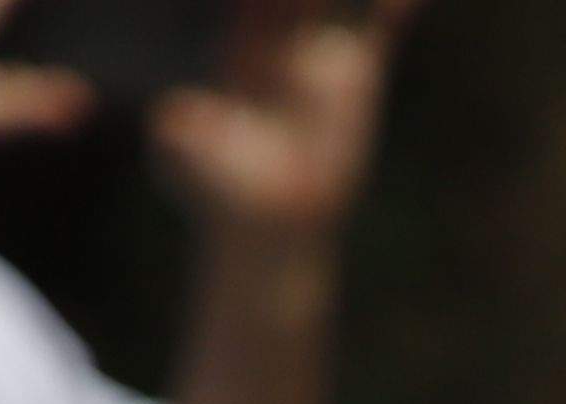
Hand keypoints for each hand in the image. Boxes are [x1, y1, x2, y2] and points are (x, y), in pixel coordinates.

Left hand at [155, 0, 416, 241]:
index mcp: (235, 46)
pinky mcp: (357, 76)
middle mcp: (277, 40)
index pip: (247, 0)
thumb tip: (170, 122)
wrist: (270, 219)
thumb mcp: (191, 161)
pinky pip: (379, 34)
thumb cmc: (219, 189)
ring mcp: (318, 54)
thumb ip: (182, 136)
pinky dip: (395, 8)